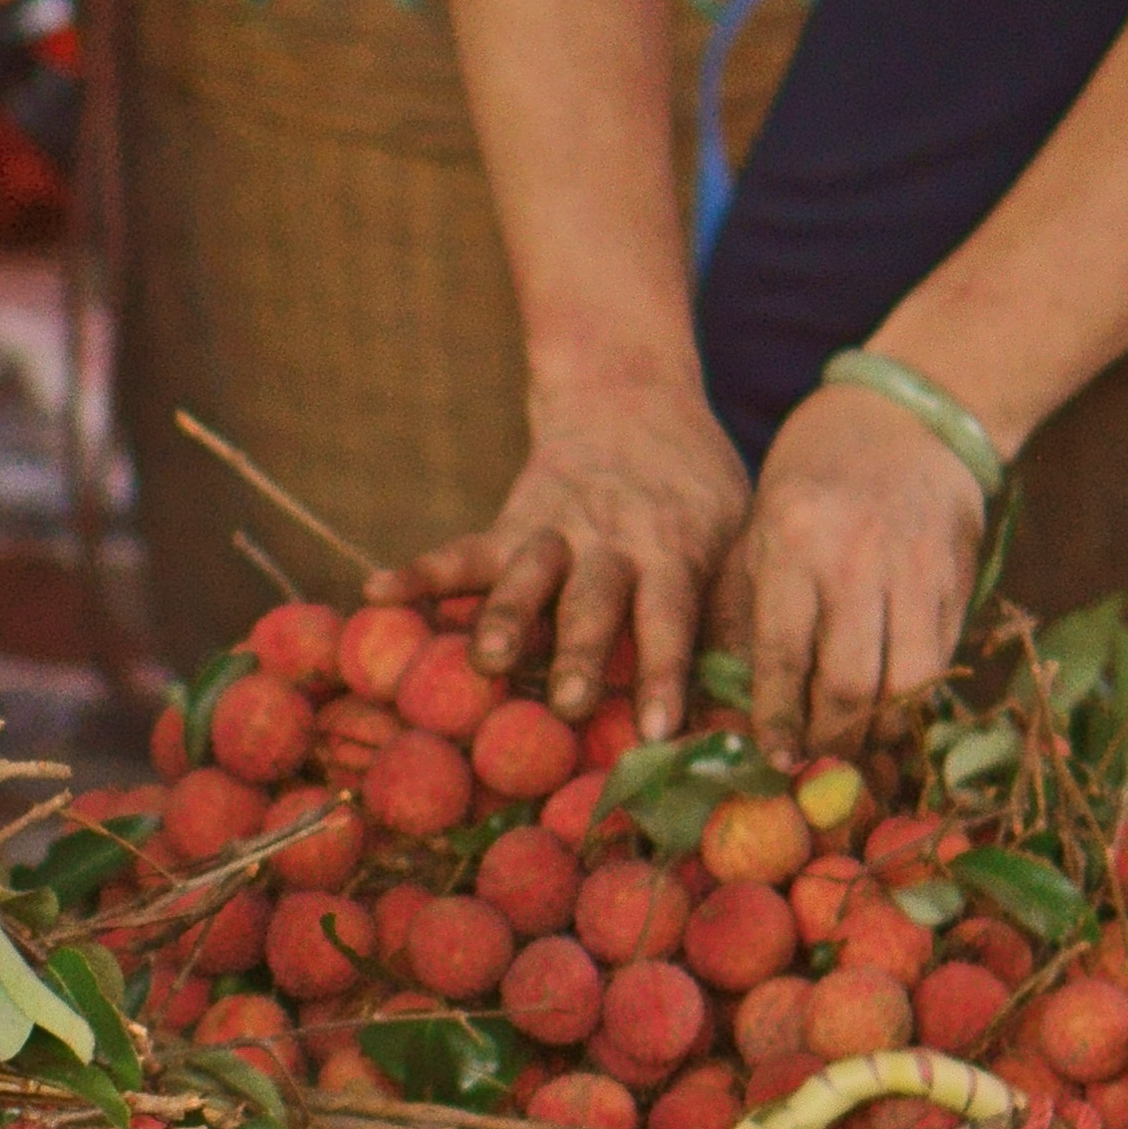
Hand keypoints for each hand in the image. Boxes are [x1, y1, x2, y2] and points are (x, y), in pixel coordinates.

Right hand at [403, 380, 750, 747]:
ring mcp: (555, 532)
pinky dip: (418, 570)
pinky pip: (463, 550)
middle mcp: (609, 544)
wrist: (633, 398)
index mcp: (671, 552)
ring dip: (506, 619)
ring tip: (485, 661)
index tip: (661, 730)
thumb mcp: (734, 533)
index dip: (665, 674)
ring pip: (527, 578)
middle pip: (593, 603)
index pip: (670, 619)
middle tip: (574, 704)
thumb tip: (752, 696)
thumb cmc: (695, 492)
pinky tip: (375, 592)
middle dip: (583, 654)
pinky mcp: (512, 523)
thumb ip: (732, 605)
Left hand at [719, 379, 990, 760]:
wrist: (910, 414)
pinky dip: (918, 697)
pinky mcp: (959, 580)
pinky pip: (941, 659)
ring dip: (882, 728)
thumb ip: (740, 604)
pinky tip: (894, 709)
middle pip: (853, 682)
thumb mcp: (759, 524)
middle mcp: (860, 560)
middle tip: (817, 763)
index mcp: (795, 543)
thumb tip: (721, 692)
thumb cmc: (814, 474)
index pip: (786, 654)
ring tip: (858, 744)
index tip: (775, 757)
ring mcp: (918, 572)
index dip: (780, 718)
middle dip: (833, 737)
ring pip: (909, 682)